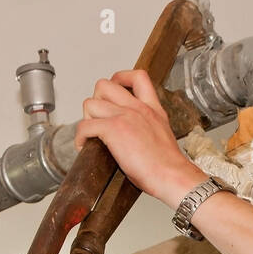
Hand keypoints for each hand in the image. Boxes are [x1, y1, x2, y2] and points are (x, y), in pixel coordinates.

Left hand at [73, 69, 205, 206]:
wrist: (172, 176)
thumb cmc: (169, 166)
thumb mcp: (163, 136)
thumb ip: (148, 128)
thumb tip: (134, 137)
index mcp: (152, 109)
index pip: (137, 76)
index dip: (120, 79)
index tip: (113, 91)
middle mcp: (137, 108)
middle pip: (104, 86)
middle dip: (95, 100)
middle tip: (98, 118)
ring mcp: (125, 116)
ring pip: (90, 103)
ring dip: (86, 119)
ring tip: (91, 134)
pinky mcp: (114, 130)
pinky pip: (85, 126)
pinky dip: (80, 137)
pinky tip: (84, 146)